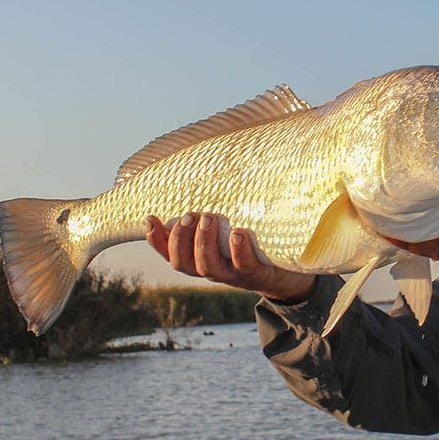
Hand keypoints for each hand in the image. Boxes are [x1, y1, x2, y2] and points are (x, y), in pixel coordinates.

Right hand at [145, 213, 315, 302]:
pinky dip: (239, 250)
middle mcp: (212, 268)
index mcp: (199, 258)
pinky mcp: (257, 274)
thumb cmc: (253, 242)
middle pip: (182, 262)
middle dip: (180, 238)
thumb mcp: (229, 226)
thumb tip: (207, 165)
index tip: (150, 218)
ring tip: (209, 218)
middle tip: (190, 215)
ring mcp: (233, 274)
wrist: (288, 274)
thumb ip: (214, 209)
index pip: (169, 252)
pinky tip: (238, 234)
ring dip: (203, 242)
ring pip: (207, 266)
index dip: (155, 239)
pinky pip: (244, 266)